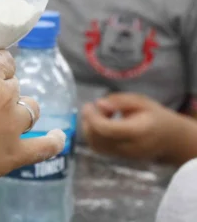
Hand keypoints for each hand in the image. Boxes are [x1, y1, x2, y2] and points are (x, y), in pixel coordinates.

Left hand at [81, 92, 196, 163]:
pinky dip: (93, 135)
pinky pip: (98, 148)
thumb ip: (119, 101)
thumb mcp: (141, 101)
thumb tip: (99, 104)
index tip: (89, 105)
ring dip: (89, 128)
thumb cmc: (155, 116)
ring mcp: (124, 155)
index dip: (92, 118)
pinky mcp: (119, 158)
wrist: (171, 139)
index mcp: (138, 132)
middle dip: (88, 122)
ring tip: (99, 115)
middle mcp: (129, 147)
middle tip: (93, 108)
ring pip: (95, 145)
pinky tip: (101, 124)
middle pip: (97, 139)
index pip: (107, 130)